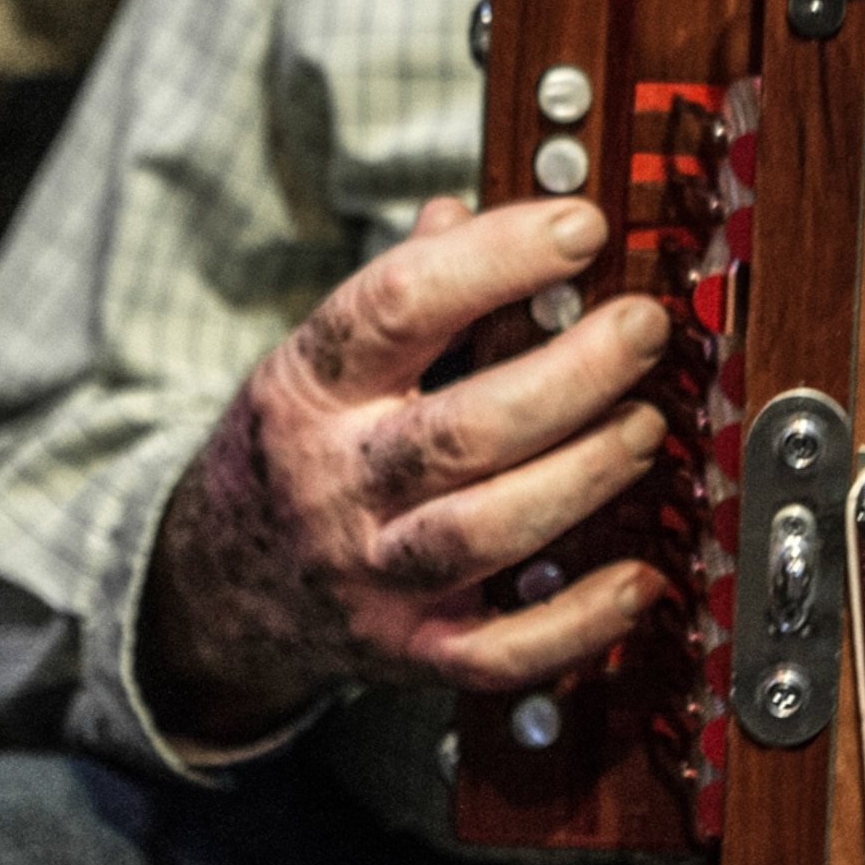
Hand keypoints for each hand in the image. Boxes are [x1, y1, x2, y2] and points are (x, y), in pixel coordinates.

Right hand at [137, 196, 677, 747]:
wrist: (215, 592)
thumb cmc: (295, 453)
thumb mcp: (316, 362)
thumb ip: (397, 290)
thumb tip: (464, 212)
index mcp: (311, 388)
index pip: (394, 306)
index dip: (494, 260)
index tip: (581, 226)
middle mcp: (337, 481)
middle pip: (460, 428)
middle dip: (570, 376)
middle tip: (642, 329)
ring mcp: (372, 573)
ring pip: (485, 532)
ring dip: (583, 477)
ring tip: (648, 427)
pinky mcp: (408, 650)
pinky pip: (498, 652)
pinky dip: (577, 622)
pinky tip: (640, 579)